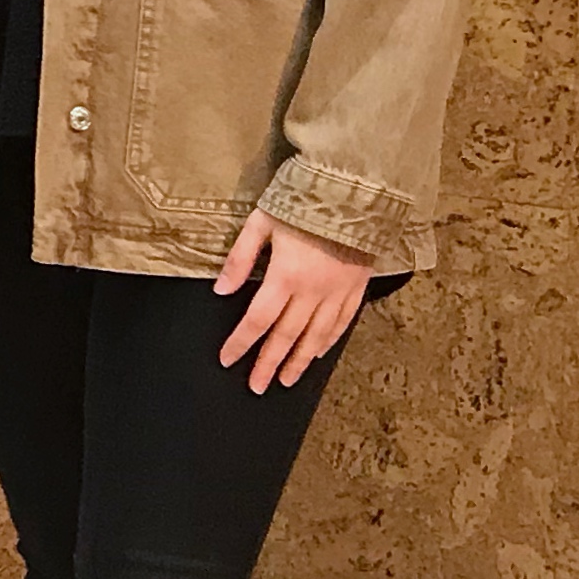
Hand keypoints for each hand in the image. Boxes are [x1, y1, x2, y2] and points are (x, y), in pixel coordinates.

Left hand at [214, 209, 373, 389]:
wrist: (355, 192)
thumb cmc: (302, 203)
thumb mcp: (261, 223)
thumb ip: (239, 258)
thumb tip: (220, 290)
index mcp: (285, 277)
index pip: (258, 320)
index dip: (241, 343)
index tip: (227, 360)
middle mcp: (313, 291)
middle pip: (286, 336)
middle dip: (269, 363)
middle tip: (257, 386)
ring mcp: (338, 292)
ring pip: (316, 336)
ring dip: (299, 361)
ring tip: (286, 380)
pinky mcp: (357, 286)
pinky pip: (343, 321)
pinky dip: (328, 340)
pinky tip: (318, 353)